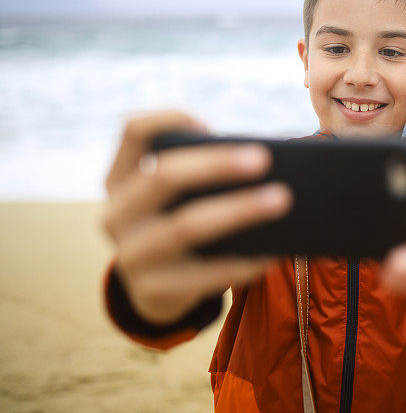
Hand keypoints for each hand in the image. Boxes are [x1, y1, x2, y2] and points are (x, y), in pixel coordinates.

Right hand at [102, 110, 292, 324]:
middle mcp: (116, 214)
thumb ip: (203, 176)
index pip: (133, 132)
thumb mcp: (177, 198)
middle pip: (163, 176)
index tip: (210, 123)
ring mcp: (129, 256)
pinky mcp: (151, 292)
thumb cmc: (181, 224)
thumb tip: (264, 165)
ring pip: (185, 227)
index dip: (169, 119)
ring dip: (238, 210)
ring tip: (281, 199)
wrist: (157, 292)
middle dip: (216, 165)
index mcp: (121, 179)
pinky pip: (203, 275)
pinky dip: (242, 262)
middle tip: (264, 159)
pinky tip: (272, 251)